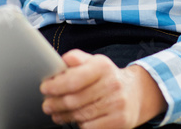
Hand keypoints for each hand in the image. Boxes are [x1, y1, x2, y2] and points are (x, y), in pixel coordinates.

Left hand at [40, 49, 166, 128]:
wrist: (136, 93)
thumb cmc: (107, 77)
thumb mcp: (94, 62)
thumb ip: (77, 59)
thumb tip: (62, 60)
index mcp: (103, 66)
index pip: (74, 79)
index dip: (56, 86)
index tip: (44, 88)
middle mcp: (112, 85)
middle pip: (74, 100)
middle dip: (55, 103)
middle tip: (46, 105)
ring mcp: (117, 105)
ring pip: (81, 115)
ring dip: (64, 116)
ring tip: (56, 114)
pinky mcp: (120, 122)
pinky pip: (91, 127)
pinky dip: (80, 125)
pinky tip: (75, 120)